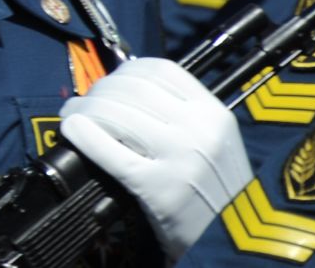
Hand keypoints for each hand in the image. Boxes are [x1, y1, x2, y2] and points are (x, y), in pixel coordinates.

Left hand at [59, 57, 249, 259]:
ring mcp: (179, 157)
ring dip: (84, 110)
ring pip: (115, 113)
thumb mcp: (214, 143)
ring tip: (73, 117)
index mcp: (214, 113)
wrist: (241, 244)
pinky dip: (83, 134)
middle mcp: (198, 129)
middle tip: (84, 103)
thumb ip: (180, 114)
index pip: (159, 70)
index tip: (111, 82)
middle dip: (98, 91)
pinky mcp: (158, 187)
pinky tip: (73, 131)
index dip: (125, 71)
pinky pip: (108, 150)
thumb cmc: (220, 191)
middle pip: (130, 89)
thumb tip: (123, 91)